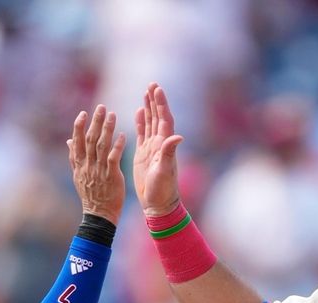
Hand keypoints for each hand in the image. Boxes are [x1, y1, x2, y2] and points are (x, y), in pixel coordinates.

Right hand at [67, 105, 125, 224]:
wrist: (99, 214)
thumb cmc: (91, 194)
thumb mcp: (78, 175)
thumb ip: (74, 157)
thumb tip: (69, 141)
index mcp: (79, 164)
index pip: (77, 142)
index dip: (79, 126)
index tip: (83, 113)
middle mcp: (87, 165)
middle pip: (90, 140)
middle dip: (95, 122)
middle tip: (101, 107)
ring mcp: (98, 170)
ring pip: (102, 145)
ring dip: (107, 129)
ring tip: (112, 115)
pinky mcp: (111, 176)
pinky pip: (114, 158)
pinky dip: (118, 145)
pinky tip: (123, 135)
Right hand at [133, 83, 183, 216]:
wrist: (158, 203)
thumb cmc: (163, 190)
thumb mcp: (164, 171)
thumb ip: (169, 153)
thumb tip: (178, 137)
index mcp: (165, 145)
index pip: (164, 119)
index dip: (161, 104)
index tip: (157, 89)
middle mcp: (160, 144)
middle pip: (158, 117)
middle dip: (155, 100)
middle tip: (152, 84)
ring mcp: (152, 148)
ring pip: (151, 122)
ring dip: (149, 107)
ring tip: (146, 92)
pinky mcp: (144, 154)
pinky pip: (142, 133)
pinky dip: (141, 122)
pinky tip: (139, 112)